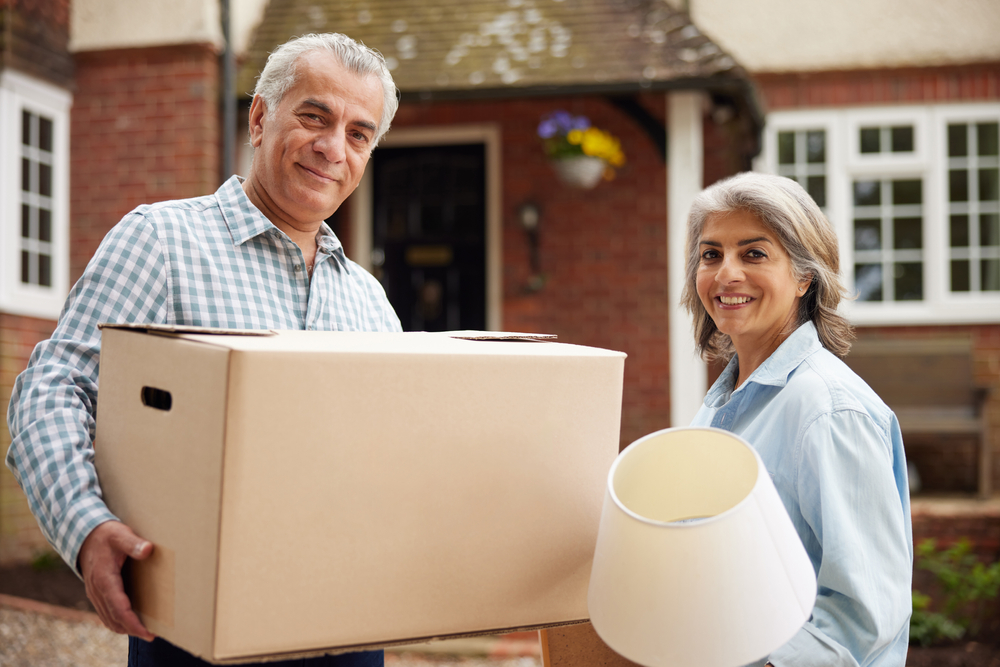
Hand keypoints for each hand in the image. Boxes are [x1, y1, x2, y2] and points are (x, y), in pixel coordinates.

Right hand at [78, 520, 155, 640]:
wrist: (85, 536)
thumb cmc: (107, 535)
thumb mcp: (121, 535)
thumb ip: (134, 543)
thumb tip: (148, 549)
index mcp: (104, 579)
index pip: (119, 608)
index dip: (133, 623)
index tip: (147, 632)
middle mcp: (97, 590)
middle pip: (114, 619)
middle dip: (132, 630)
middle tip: (151, 636)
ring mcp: (95, 593)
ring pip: (108, 619)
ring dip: (124, 628)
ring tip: (144, 632)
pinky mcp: (96, 593)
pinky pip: (105, 613)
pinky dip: (117, 621)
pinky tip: (130, 622)